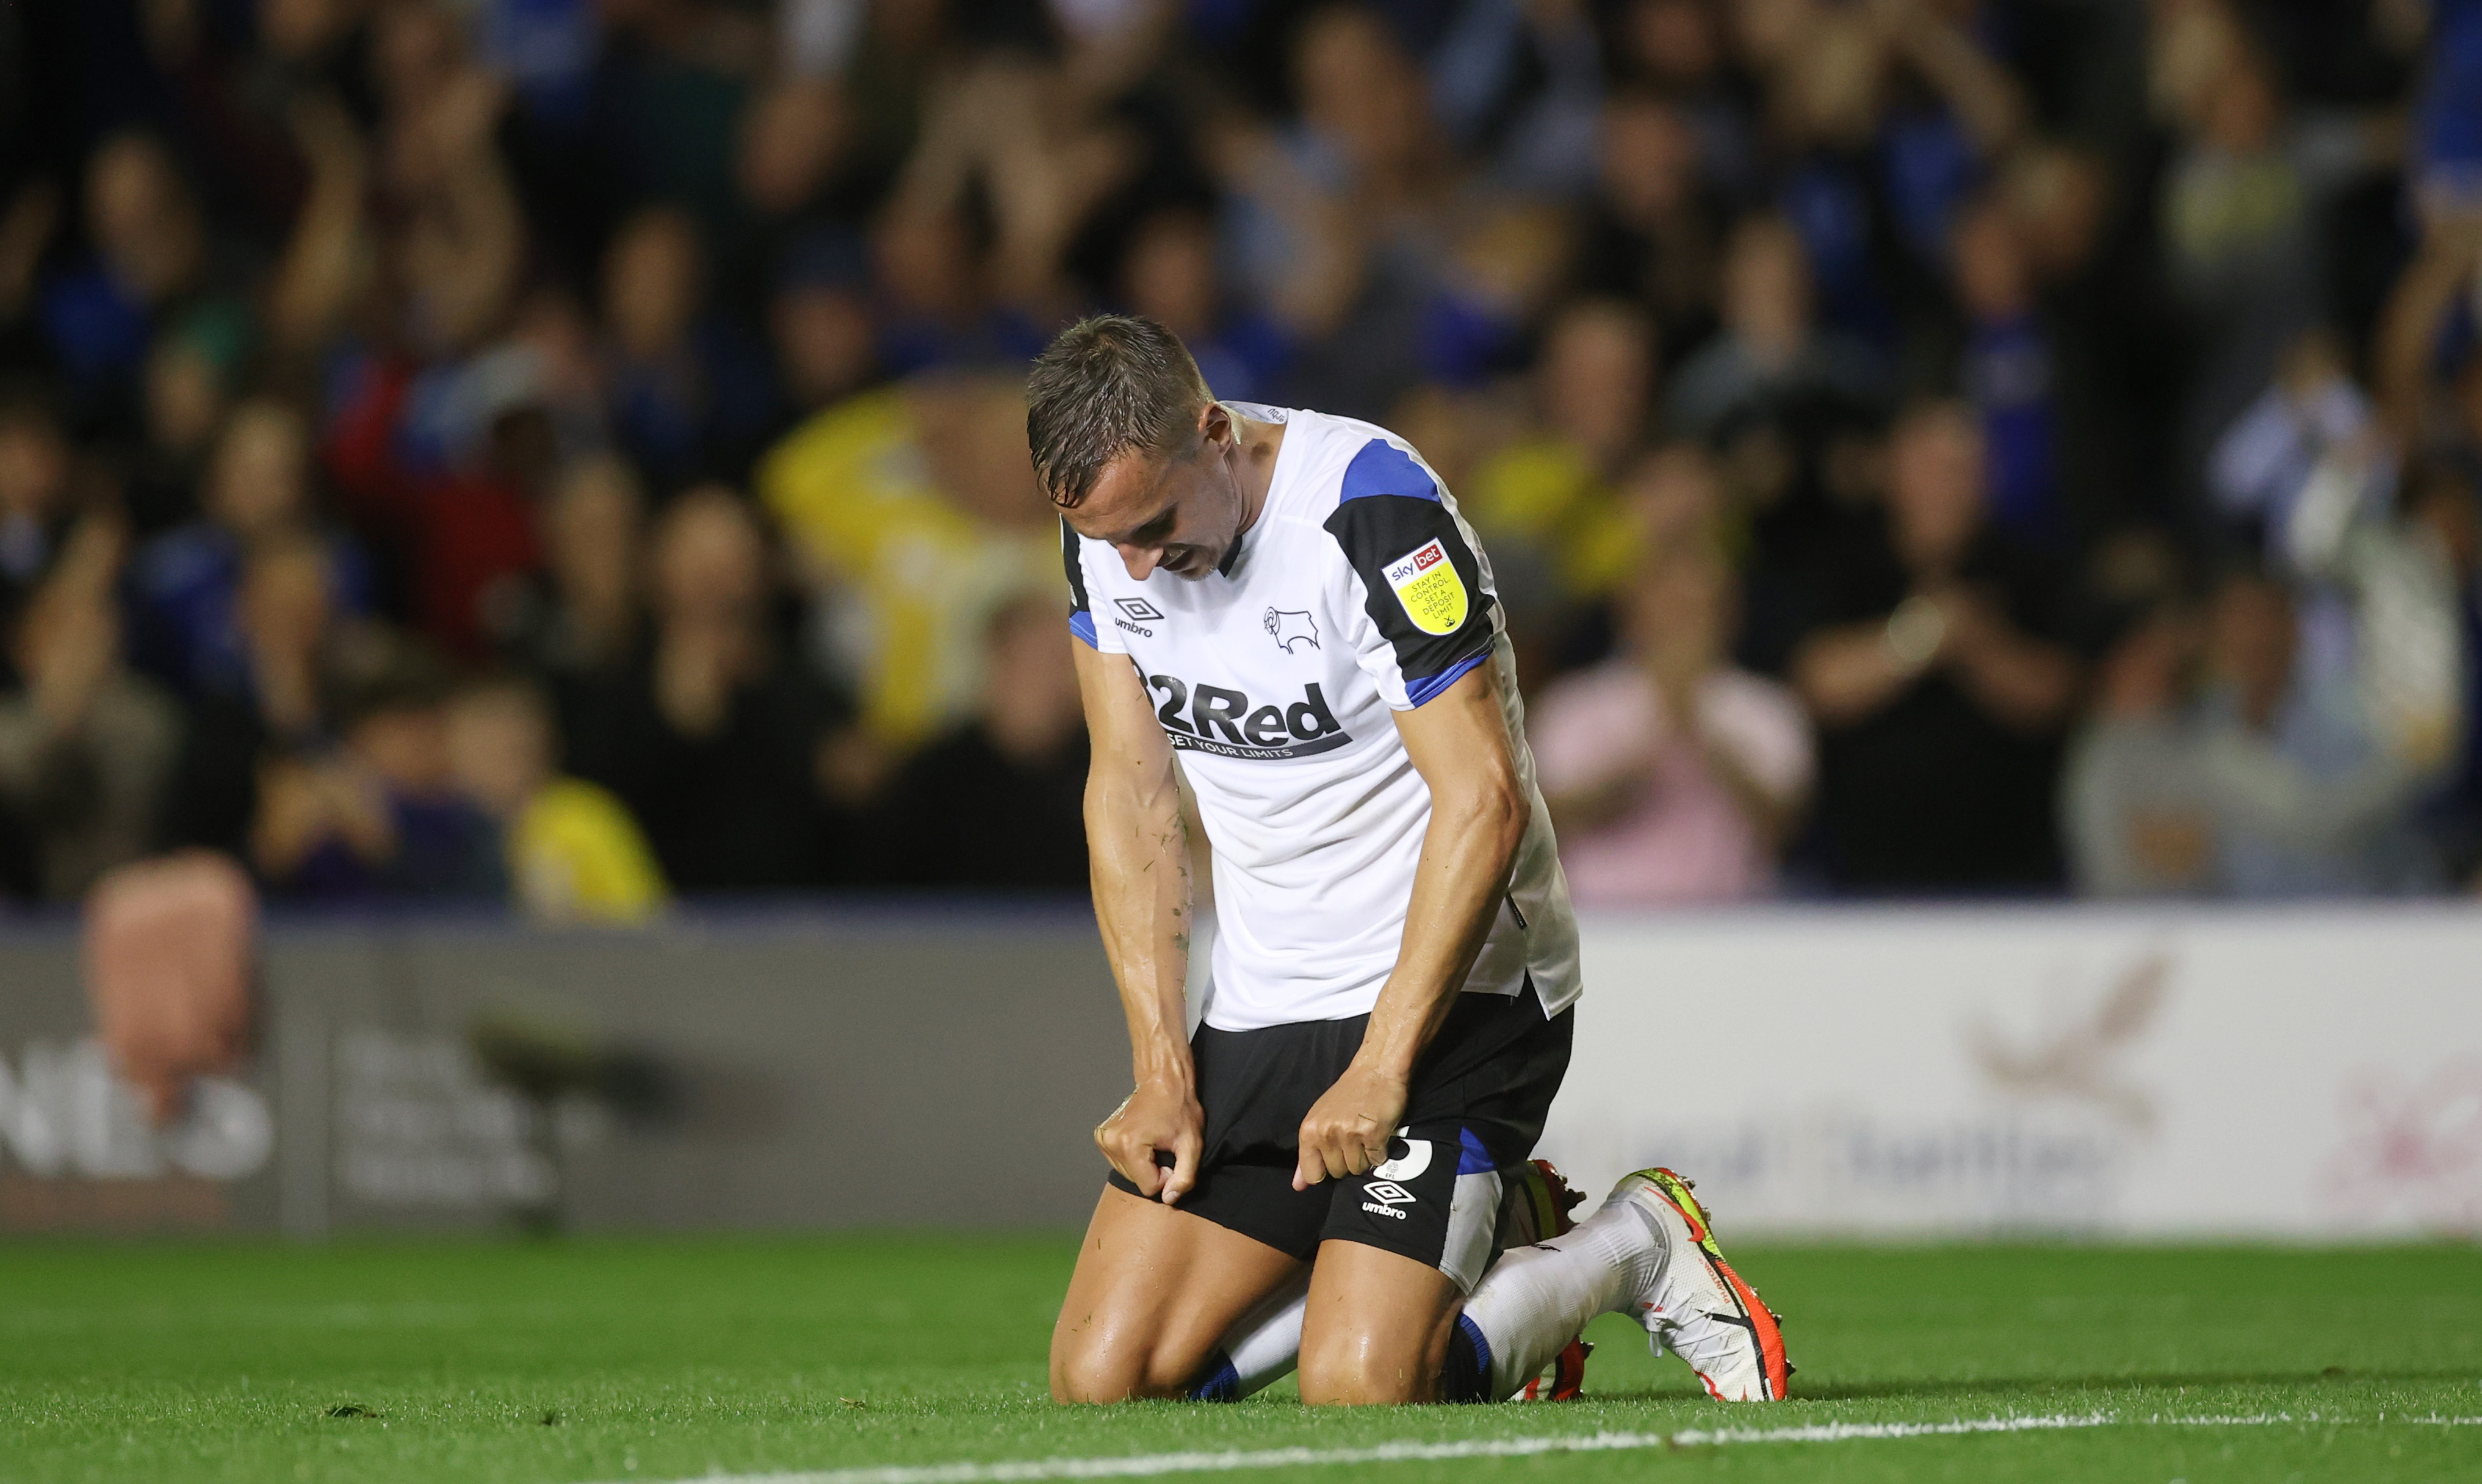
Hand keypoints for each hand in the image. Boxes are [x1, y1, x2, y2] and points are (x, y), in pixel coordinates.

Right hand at [1095, 1076, 1203, 1204]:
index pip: (1149, 1187)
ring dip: (1144, 1164)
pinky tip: (1143, 1139)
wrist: (1163, 1080)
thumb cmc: (1180, 1108)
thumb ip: (1185, 1177)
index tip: (1171, 1155)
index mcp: (1130, 1145)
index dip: (1166, 1175)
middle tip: (1163, 1147)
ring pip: (1128, 1174)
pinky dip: (1134, 1158)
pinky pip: (1120, 1163)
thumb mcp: (1192, 1144)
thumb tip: (1168, 1199)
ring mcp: (1103, 1140)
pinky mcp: (1102, 1137)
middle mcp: (1111, 1143)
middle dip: (1153, 1170)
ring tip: (1154, 1141)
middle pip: (1137, 1181)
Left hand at [1293, 1061, 1408, 1190]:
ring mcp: (1350, 1135)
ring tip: (1366, 1134)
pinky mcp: (1373, 1135)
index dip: (1325, 1171)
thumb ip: (1308, 1154)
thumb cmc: (1349, 1094)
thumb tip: (1298, 1186)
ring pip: (1358, 1169)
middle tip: (1354, 1137)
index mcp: (1309, 1131)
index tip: (1334, 1157)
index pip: (1312, 1174)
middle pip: (1338, 1173)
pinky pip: (1377, 1161)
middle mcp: (1326, 1134)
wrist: (1377, 1069)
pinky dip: (1380, 1152)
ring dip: (1365, 1156)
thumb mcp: (1319, 1119)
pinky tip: (1378, 1133)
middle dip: (1348, 1160)